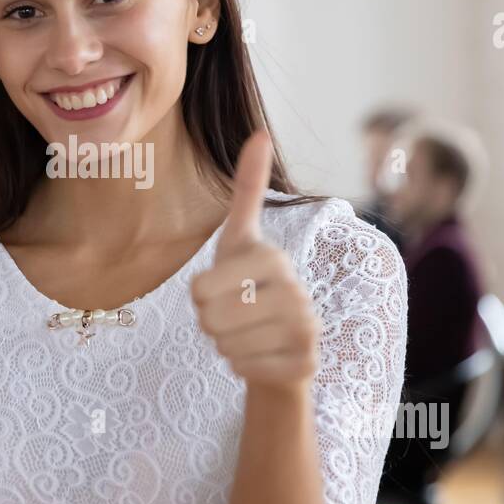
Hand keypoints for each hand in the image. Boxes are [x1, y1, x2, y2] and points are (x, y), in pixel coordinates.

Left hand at [190, 130, 320, 391]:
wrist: (283, 342)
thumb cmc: (251, 284)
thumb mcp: (241, 237)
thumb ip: (248, 188)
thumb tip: (259, 132)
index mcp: (271, 258)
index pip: (199, 290)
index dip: (199, 296)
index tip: (224, 288)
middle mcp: (295, 291)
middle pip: (209, 319)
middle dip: (211, 323)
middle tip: (234, 316)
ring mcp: (305, 329)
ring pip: (226, 347)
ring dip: (226, 345)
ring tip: (248, 333)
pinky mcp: (304, 363)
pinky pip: (244, 370)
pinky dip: (242, 366)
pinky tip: (261, 354)